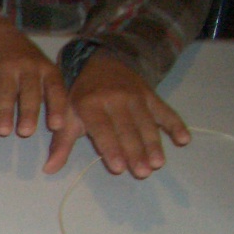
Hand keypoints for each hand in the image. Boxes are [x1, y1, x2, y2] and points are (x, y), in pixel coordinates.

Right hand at [0, 14, 67, 138]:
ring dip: (4, 113)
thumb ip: (50, 93)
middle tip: (26, 132)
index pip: (55, 89)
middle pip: (29, 92)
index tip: (56, 126)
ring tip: (3, 132)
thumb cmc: (27, 62)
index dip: (56, 107)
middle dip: (28, 112)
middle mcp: (29, 67)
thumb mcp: (43, 70)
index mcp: (47, 69)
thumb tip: (59, 126)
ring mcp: (6, 68)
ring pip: (6, 93)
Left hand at [42, 52, 190, 178]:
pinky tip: (184, 139)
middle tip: (143, 172)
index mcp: (90, 104)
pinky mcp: (151, 94)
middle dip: (136, 152)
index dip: (111, 148)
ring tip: (158, 163)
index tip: (119, 168)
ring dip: (154, 144)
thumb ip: (61, 144)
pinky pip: (165, 110)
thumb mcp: (67, 116)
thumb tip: (48, 169)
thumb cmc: (80, 95)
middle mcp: (115, 99)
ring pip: (146, 123)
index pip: (102, 129)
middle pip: (127, 129)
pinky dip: (175, 124)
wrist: (100, 61)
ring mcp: (136, 96)